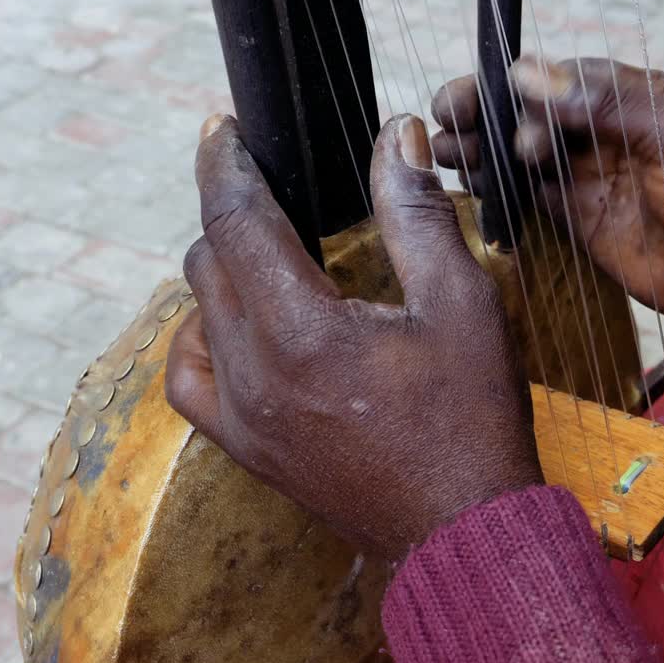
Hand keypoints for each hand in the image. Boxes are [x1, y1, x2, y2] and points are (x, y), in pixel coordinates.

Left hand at [165, 113, 541, 561]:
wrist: (462, 534)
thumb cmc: (472, 423)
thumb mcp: (462, 305)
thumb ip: (417, 215)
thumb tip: (395, 138)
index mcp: (302, 332)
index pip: (235, 221)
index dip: (224, 164)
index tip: (223, 129)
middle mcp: (254, 374)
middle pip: (208, 260)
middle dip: (229, 209)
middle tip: (266, 182)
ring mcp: (242, 417)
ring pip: (196, 312)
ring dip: (221, 267)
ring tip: (265, 247)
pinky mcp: (247, 448)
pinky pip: (191, 378)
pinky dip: (203, 335)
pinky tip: (236, 325)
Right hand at [431, 56, 663, 346]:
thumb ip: (608, 104)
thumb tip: (533, 75)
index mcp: (637, 97)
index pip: (565, 77)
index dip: (522, 82)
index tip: (491, 91)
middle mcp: (606, 132)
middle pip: (531, 111)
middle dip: (485, 109)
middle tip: (449, 114)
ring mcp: (589, 177)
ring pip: (519, 153)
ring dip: (480, 148)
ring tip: (444, 149)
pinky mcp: (578, 221)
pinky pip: (526, 199)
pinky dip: (495, 191)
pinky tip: (466, 184)